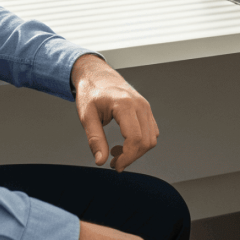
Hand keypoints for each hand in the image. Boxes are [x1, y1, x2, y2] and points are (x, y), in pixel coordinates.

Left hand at [72, 54, 158, 170]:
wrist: (97, 74)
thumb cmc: (91, 92)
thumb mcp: (87, 116)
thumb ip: (95, 139)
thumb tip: (101, 161)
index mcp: (125, 105)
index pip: (135, 139)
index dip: (127, 157)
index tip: (114, 165)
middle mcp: (139, 105)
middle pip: (146, 141)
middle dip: (132, 157)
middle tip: (114, 163)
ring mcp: (145, 106)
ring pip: (152, 138)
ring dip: (137, 151)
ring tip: (116, 152)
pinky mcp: (145, 109)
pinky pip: (151, 131)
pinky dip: (141, 142)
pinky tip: (124, 143)